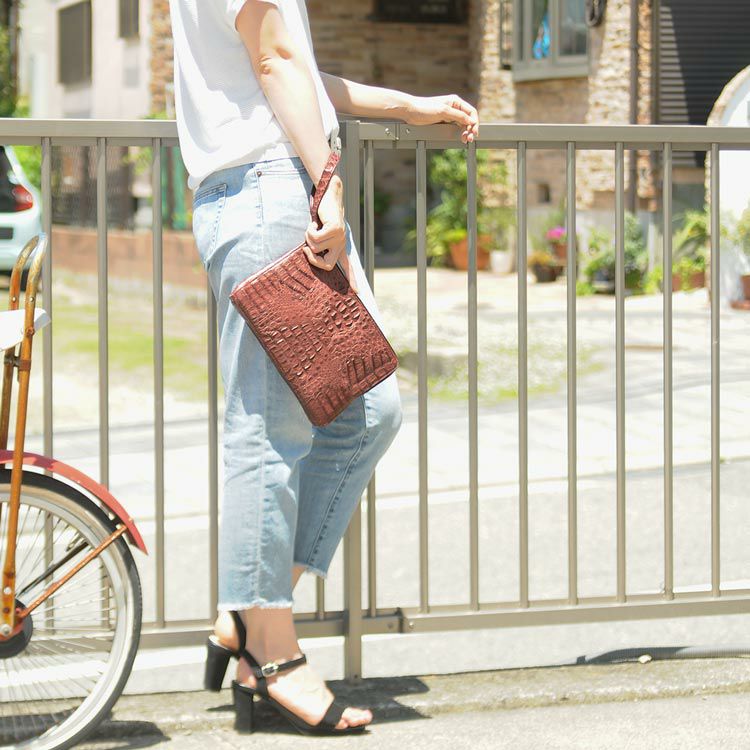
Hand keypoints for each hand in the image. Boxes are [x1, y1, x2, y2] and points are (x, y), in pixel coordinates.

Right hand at [303, 174, 358, 292]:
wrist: (329, 197)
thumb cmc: (322, 216)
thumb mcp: (321, 233)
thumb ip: (319, 244)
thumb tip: (310, 253)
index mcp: (340, 247)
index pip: (347, 267)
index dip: (351, 280)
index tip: (358, 292)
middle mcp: (341, 244)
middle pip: (327, 265)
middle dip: (313, 259)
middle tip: (306, 249)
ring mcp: (339, 237)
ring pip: (316, 248)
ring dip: (308, 237)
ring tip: (312, 227)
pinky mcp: (334, 229)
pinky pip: (315, 238)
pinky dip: (309, 230)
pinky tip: (314, 223)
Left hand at [402, 94, 478, 143]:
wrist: (410, 111)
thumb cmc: (425, 108)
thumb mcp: (443, 112)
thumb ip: (458, 116)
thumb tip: (471, 120)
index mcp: (456, 102)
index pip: (471, 112)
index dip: (475, 122)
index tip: (474, 132)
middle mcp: (454, 107)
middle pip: (468, 119)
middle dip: (470, 129)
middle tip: (469, 139)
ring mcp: (449, 115)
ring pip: (462, 125)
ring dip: (465, 132)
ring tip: (464, 140)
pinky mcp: (444, 121)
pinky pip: (455, 128)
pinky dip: (458, 133)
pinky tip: (459, 138)